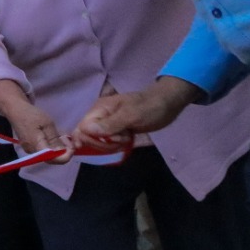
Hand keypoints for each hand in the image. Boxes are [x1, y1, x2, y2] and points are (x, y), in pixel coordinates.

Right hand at [2, 101, 69, 161]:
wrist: (15, 111)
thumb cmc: (31, 115)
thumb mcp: (47, 124)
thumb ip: (55, 139)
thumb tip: (63, 151)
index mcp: (36, 146)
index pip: (54, 160)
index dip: (66, 156)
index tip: (72, 146)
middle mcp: (32, 152)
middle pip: (52, 159)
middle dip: (63, 151)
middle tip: (66, 138)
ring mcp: (30, 150)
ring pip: (49, 155)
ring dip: (58, 148)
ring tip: (61, 136)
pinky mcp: (30, 148)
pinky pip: (44, 151)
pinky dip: (52, 146)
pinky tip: (53, 137)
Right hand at [70, 77, 199, 146]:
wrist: (167, 104)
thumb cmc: (150, 107)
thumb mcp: (131, 115)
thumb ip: (109, 124)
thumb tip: (85, 131)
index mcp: (99, 109)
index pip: (82, 128)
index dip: (89, 138)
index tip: (108, 141)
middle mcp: (99, 117)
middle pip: (88, 137)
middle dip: (104, 143)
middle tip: (122, 138)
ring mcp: (107, 125)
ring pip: (98, 142)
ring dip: (112, 145)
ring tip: (127, 138)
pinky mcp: (115, 131)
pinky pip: (107, 143)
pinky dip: (116, 145)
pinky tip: (127, 140)